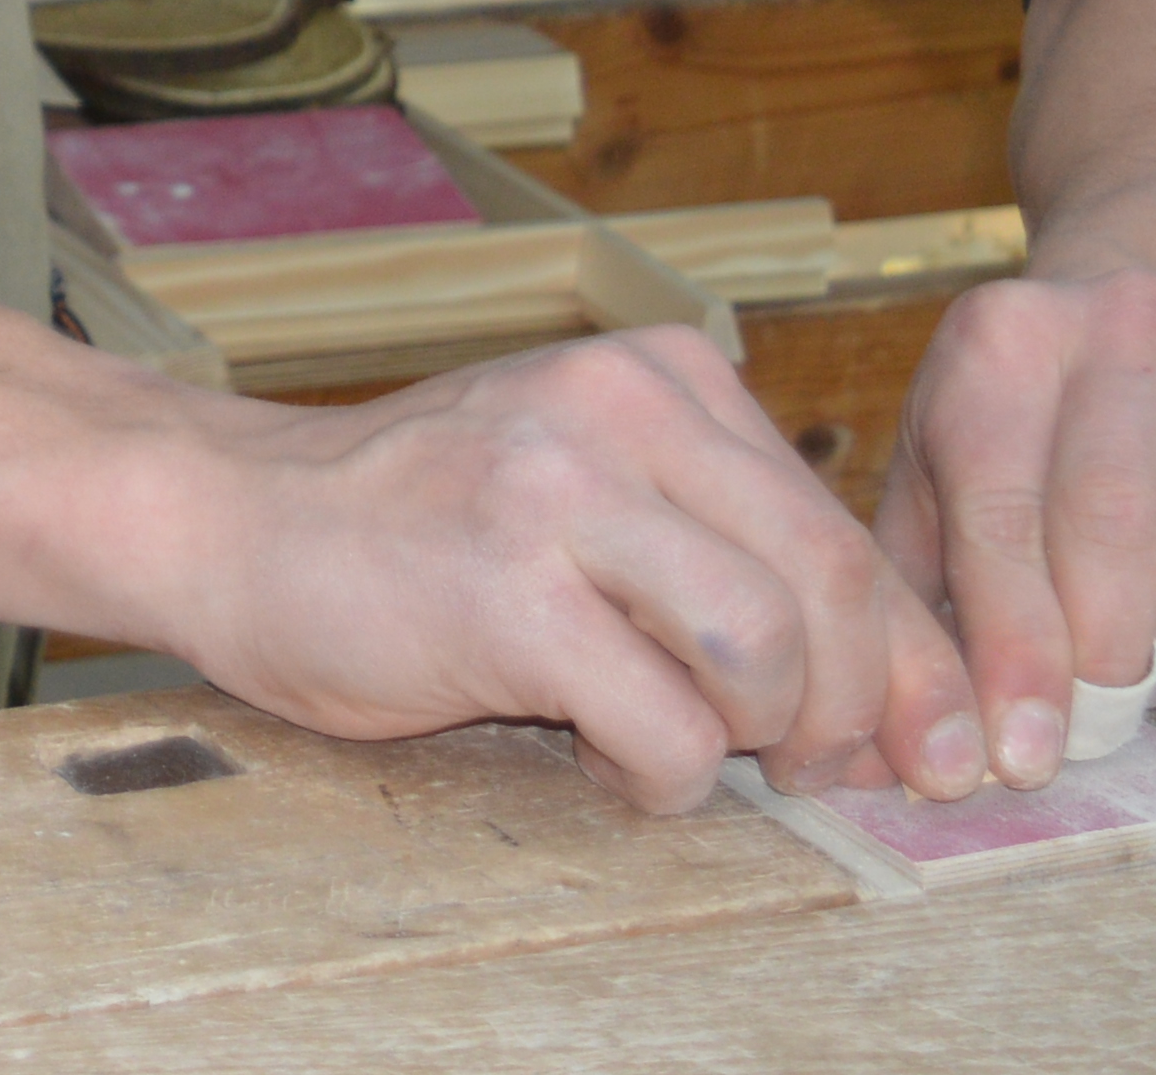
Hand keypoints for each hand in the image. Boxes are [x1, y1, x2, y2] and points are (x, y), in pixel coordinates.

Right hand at [165, 324, 973, 815]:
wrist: (224, 520)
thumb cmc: (417, 529)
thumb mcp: (588, 485)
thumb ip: (721, 544)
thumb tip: (901, 692)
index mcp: (662, 376)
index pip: (846, 532)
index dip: (911, 665)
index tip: (930, 753)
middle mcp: (619, 408)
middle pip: (833, 587)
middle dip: (853, 714)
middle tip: (814, 775)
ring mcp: (555, 491)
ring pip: (765, 651)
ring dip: (745, 737)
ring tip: (678, 745)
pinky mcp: (502, 590)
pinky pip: (663, 728)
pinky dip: (658, 779)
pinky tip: (599, 760)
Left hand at [873, 256, 1155, 790]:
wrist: (1141, 325)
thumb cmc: (1007, 423)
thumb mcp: (929, 467)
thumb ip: (915, 589)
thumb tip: (903, 743)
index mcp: (1007, 336)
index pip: (1004, 506)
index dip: (1009, 642)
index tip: (1010, 746)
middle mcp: (1128, 336)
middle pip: (1116, 528)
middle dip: (1086, 659)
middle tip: (1060, 741)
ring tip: (1104, 695)